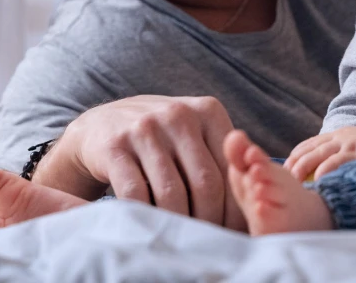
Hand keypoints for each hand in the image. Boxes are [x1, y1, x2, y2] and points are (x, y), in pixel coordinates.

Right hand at [35, 95, 244, 229]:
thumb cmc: (160, 138)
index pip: (230, 170)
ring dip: (179, 224)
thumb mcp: (194, 134)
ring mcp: (144, 128)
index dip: (235, 209)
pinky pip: (136, 193)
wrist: (102, 124)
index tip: (234, 234)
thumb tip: (253, 206)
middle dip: (210, 221)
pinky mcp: (115, 145)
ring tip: (182, 240)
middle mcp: (178, 114)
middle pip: (205, 184)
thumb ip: (223, 157)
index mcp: (207, 110)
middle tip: (209, 245)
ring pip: (172, 192)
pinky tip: (151, 226)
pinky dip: (146, 216)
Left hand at [284, 126, 355, 180]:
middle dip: (293, 163)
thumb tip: (322, 170)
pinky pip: (334, 162)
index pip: (308, 143)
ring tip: (293, 181)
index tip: (285, 168)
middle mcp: (338, 137)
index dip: (294, 155)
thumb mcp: (354, 145)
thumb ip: (339, 153)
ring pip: (316, 155)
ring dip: (301, 168)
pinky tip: (316, 180)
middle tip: (282, 177)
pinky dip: (323, 171)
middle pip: (307, 149)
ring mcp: (346, 144)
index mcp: (336, 135)